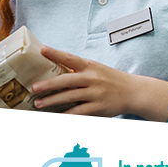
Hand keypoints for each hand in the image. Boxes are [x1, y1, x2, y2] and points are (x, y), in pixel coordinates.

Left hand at [31, 46, 165, 117]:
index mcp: (90, 66)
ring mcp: (95, 93)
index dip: (55, 53)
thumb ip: (78, 70)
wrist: (133, 91)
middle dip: (49, 84)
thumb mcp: (96, 69)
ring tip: (39, 103)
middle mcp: (92, 78)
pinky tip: (56, 116)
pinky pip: (79, 112)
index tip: (42, 50)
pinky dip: (66, 115)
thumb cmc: (111, 79)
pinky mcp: (98, 107)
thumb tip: (56, 70)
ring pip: (69, 97)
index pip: (70, 58)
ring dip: (52, 101)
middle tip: (34, 88)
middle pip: (66, 80)